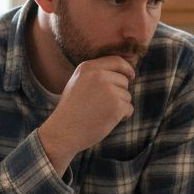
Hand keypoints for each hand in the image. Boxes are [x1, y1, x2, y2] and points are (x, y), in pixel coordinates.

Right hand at [39, 56, 135, 172]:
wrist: (62, 131)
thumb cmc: (71, 110)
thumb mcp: (78, 83)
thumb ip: (95, 74)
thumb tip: (122, 72)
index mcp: (88, 67)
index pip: (117, 61)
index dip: (127, 68)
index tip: (131, 76)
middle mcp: (99, 75)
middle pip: (124, 81)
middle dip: (119, 94)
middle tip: (102, 107)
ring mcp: (108, 89)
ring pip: (126, 96)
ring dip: (119, 107)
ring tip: (100, 114)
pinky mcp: (116, 105)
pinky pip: (129, 108)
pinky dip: (122, 117)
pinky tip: (106, 121)